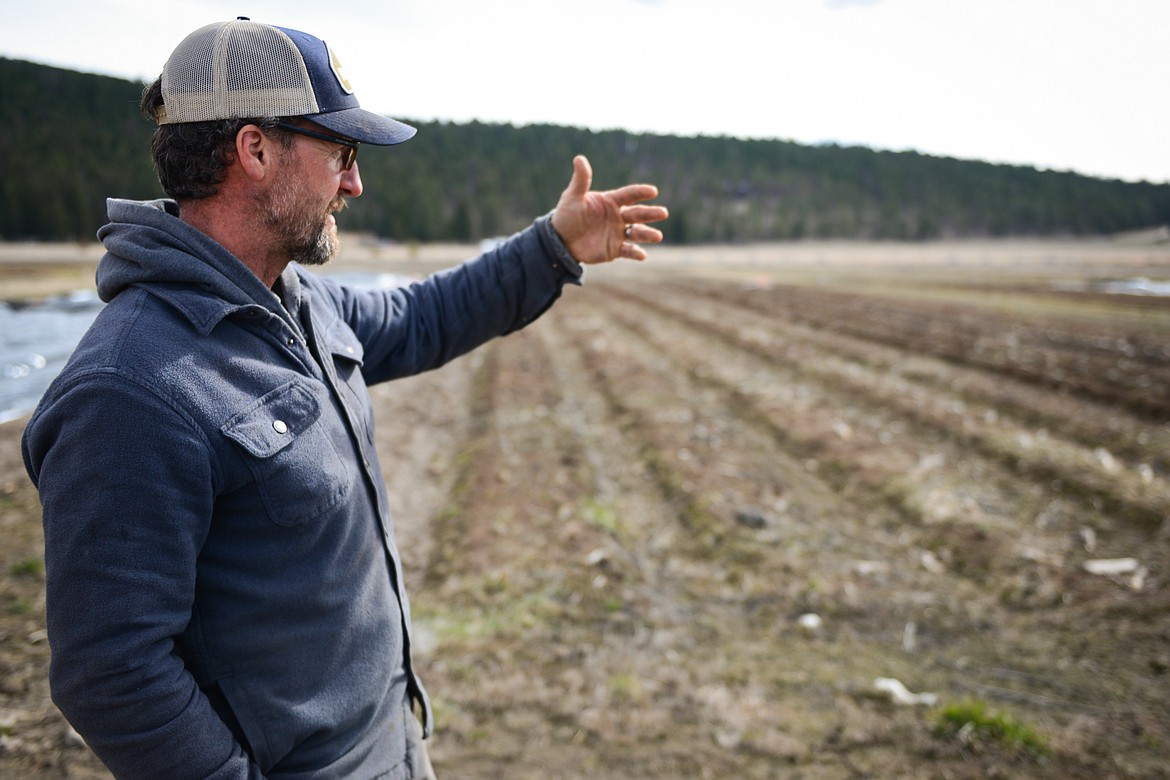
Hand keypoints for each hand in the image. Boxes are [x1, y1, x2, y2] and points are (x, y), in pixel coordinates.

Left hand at [551, 155, 668, 263]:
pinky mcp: (615, 249)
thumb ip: (581, 180)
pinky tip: (642, 254)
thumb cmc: (567, 215)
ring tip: (658, 236)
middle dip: (651, 213)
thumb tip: (579, 158)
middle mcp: (618, 216)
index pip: (629, 195)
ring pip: (637, 233)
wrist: (561, 240)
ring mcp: (618, 233)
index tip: (653, 191)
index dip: (640, 193)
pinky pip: (628, 251)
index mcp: (611, 202)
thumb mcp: (572, 197)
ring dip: (648, 234)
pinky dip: (636, 253)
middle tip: (663, 213)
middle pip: (638, 214)